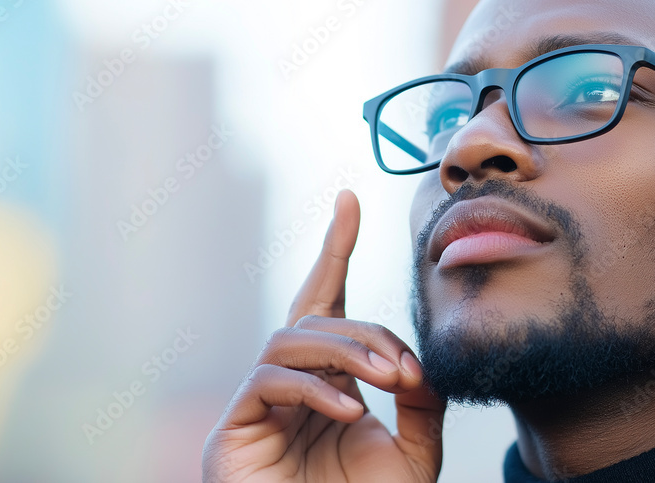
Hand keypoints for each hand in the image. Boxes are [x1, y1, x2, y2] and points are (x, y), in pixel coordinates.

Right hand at [202, 189, 446, 481]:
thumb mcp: (412, 455)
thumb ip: (420, 404)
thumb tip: (416, 361)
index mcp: (327, 381)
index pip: (328, 302)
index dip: (336, 248)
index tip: (348, 199)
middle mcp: (289, 382)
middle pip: (316, 318)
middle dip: (364, 331)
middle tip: (403, 369)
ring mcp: (258, 403)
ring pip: (292, 338)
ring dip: (345, 352)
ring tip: (386, 382)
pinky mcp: (234, 429)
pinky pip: (268, 380)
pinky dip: (312, 389)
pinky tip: (348, 412)